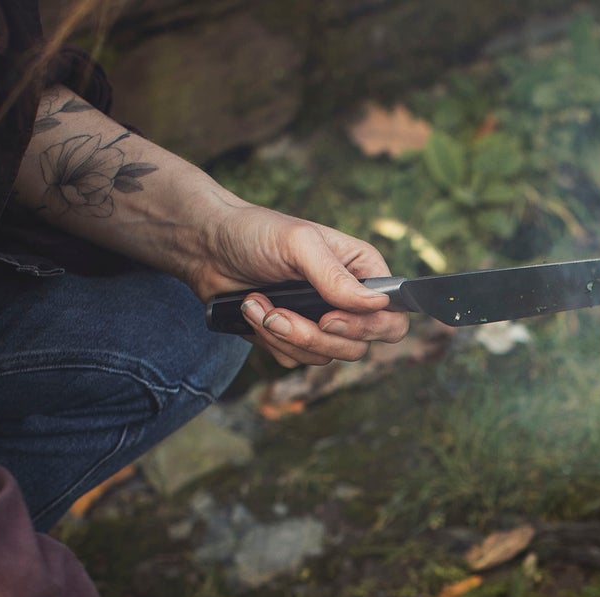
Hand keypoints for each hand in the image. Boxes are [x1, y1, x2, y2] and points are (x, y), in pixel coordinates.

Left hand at [188, 204, 410, 367]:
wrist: (206, 247)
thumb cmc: (255, 233)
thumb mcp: (298, 243)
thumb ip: (336, 276)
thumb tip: (377, 303)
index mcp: (362, 271)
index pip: (393, 317)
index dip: (367, 327)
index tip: (327, 317)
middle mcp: (348, 300)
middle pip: (358, 347)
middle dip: (313, 335)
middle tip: (278, 313)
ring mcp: (323, 322)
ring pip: (325, 356)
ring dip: (284, 335)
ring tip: (257, 305)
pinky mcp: (295, 338)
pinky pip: (296, 360)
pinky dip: (270, 341)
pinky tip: (252, 311)